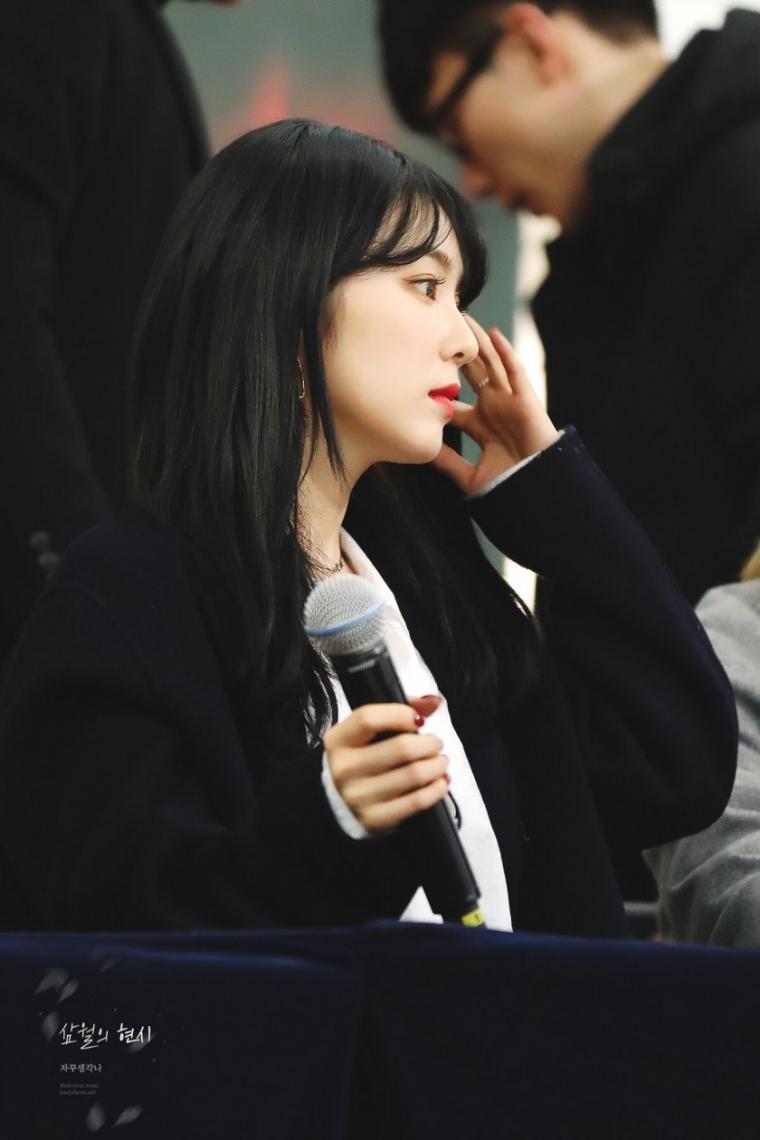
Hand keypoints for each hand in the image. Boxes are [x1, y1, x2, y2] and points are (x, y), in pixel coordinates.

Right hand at [324, 695, 447, 834]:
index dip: (400, 714)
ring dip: (437, 765)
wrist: (335, 804)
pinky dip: (436, 790)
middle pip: (400, 748)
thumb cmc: (358, 759)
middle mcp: (344, 768)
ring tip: (440, 762)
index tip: (419, 720)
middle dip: (429, 743)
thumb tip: (435, 701)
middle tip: (436, 744)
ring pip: (413, 774)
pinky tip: (441, 782)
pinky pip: (416, 802)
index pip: (368, 718)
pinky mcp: (374, 819)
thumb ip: (397, 710)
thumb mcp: (366, 733)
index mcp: (338, 740)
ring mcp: (358, 796)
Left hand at [432, 315, 559, 495]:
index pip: (454, 400)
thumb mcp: (468, 475)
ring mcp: (509, 402)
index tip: (416, 369)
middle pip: (471, 374)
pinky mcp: (525, 399)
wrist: (536, 490)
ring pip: (491, 365)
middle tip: (440, 330)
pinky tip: (493, 334)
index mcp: (479, 425)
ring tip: (464, 318)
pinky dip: (504, 351)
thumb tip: (421, 451)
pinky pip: (514, 370)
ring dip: (479, 343)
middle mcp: (493, 409)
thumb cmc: (507, 486)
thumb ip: (447, 462)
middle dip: (457, 354)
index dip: (438, 386)